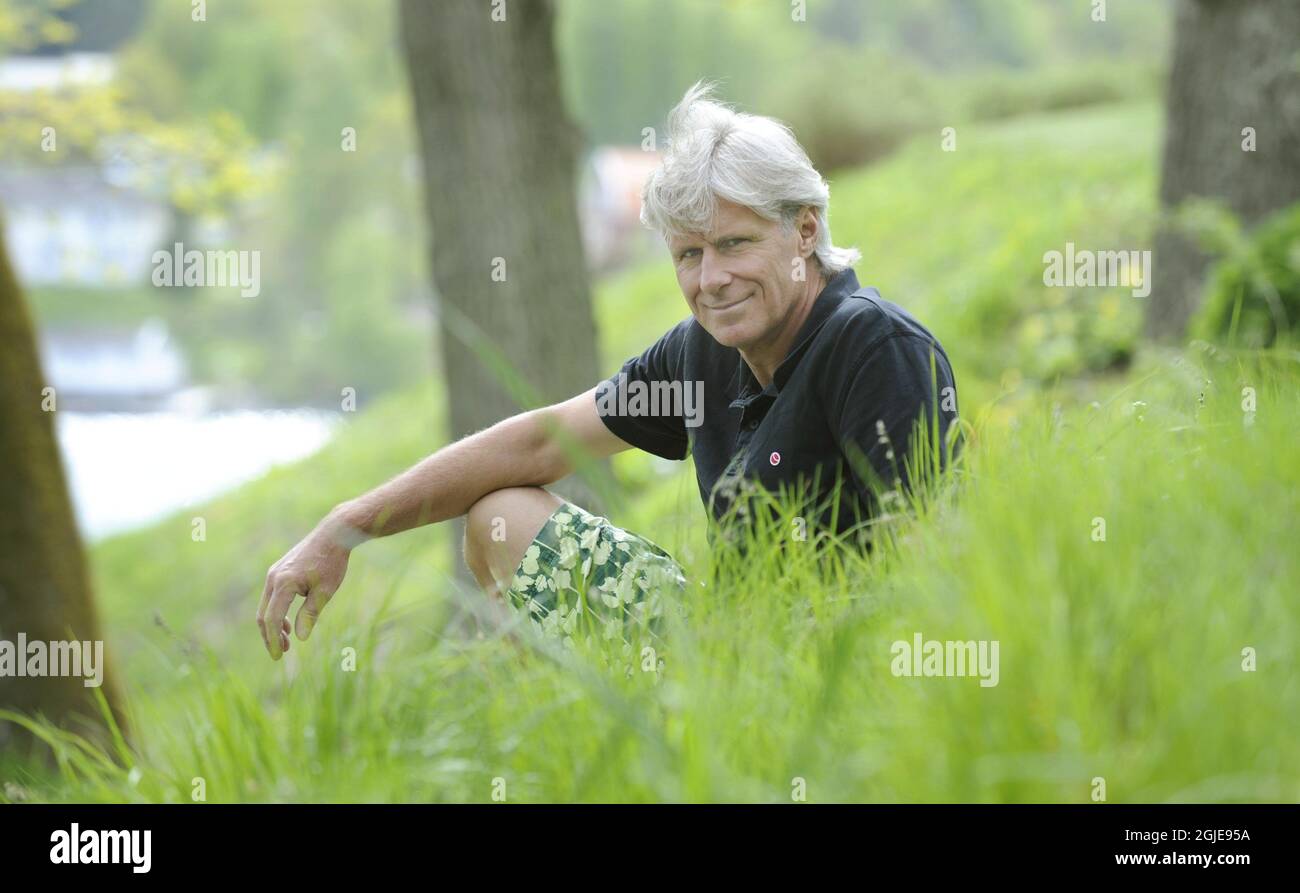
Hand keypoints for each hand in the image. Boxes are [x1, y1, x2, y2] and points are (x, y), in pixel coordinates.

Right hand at [258, 511, 356, 659]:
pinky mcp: (279, 571)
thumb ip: (310, 613)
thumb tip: (300, 637)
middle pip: (264, 614)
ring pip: (266, 606)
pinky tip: (287, 624)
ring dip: (273, 625)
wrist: (333, 534)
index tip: (279, 657)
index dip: (273, 640)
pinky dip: (276, 612)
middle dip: (270, 636)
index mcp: (284, 583)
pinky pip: (271, 597)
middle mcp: (274, 578)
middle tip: (281, 653)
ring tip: (287, 642)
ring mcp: (274, 573)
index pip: (271, 619)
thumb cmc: (332, 562)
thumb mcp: (326, 591)